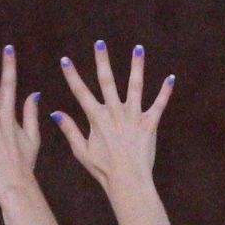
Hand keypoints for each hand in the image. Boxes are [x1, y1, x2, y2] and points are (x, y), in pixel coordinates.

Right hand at [55, 41, 171, 187]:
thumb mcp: (81, 151)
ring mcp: (133, 117)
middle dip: (102, 61)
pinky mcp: (149, 124)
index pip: (80, 92)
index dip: (72, 75)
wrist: (128, 181)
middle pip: (107, 81)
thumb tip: (54, 112)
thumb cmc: (103, 169)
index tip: (65, 59)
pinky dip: (165, 92)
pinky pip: (158, 105)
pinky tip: (170, 78)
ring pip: (135, 86)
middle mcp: (114, 113)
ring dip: (136, 66)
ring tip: (138, 48)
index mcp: (96, 118)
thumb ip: (69, 129)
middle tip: (100, 43)